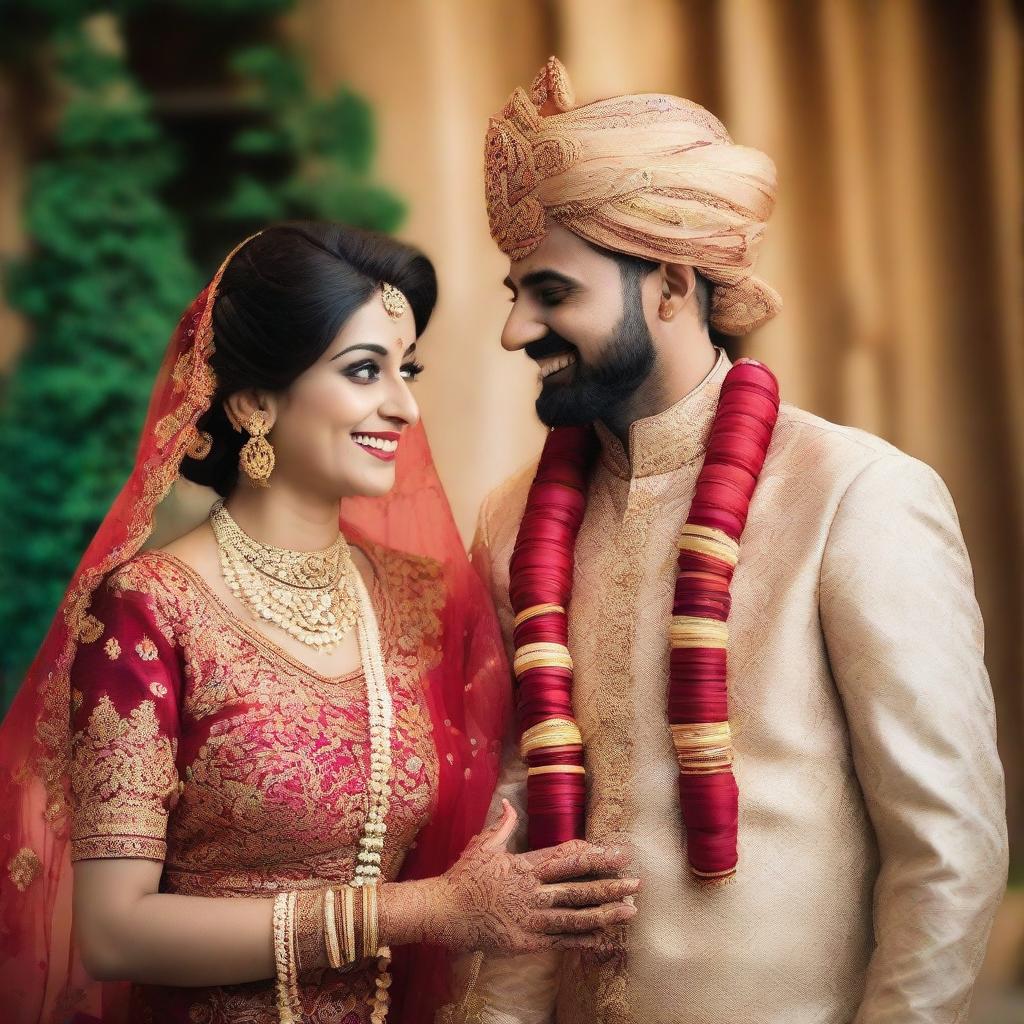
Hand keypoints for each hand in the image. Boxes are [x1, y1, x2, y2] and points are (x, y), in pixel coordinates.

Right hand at [404, 800, 638, 954]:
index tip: (617, 853)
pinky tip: (605, 938)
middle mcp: (533, 893)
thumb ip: (503, 825)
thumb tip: (511, 804)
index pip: (568, 859)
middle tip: (636, 883)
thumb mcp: (483, 846)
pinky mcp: (527, 941)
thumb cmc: (463, 877)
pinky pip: (561, 941)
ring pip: (575, 917)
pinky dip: (584, 940)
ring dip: (605, 914)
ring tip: (630, 911)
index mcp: (526, 867)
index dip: (595, 855)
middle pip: (578, 888)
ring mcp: (531, 919)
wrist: (443, 912)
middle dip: (610, 885)